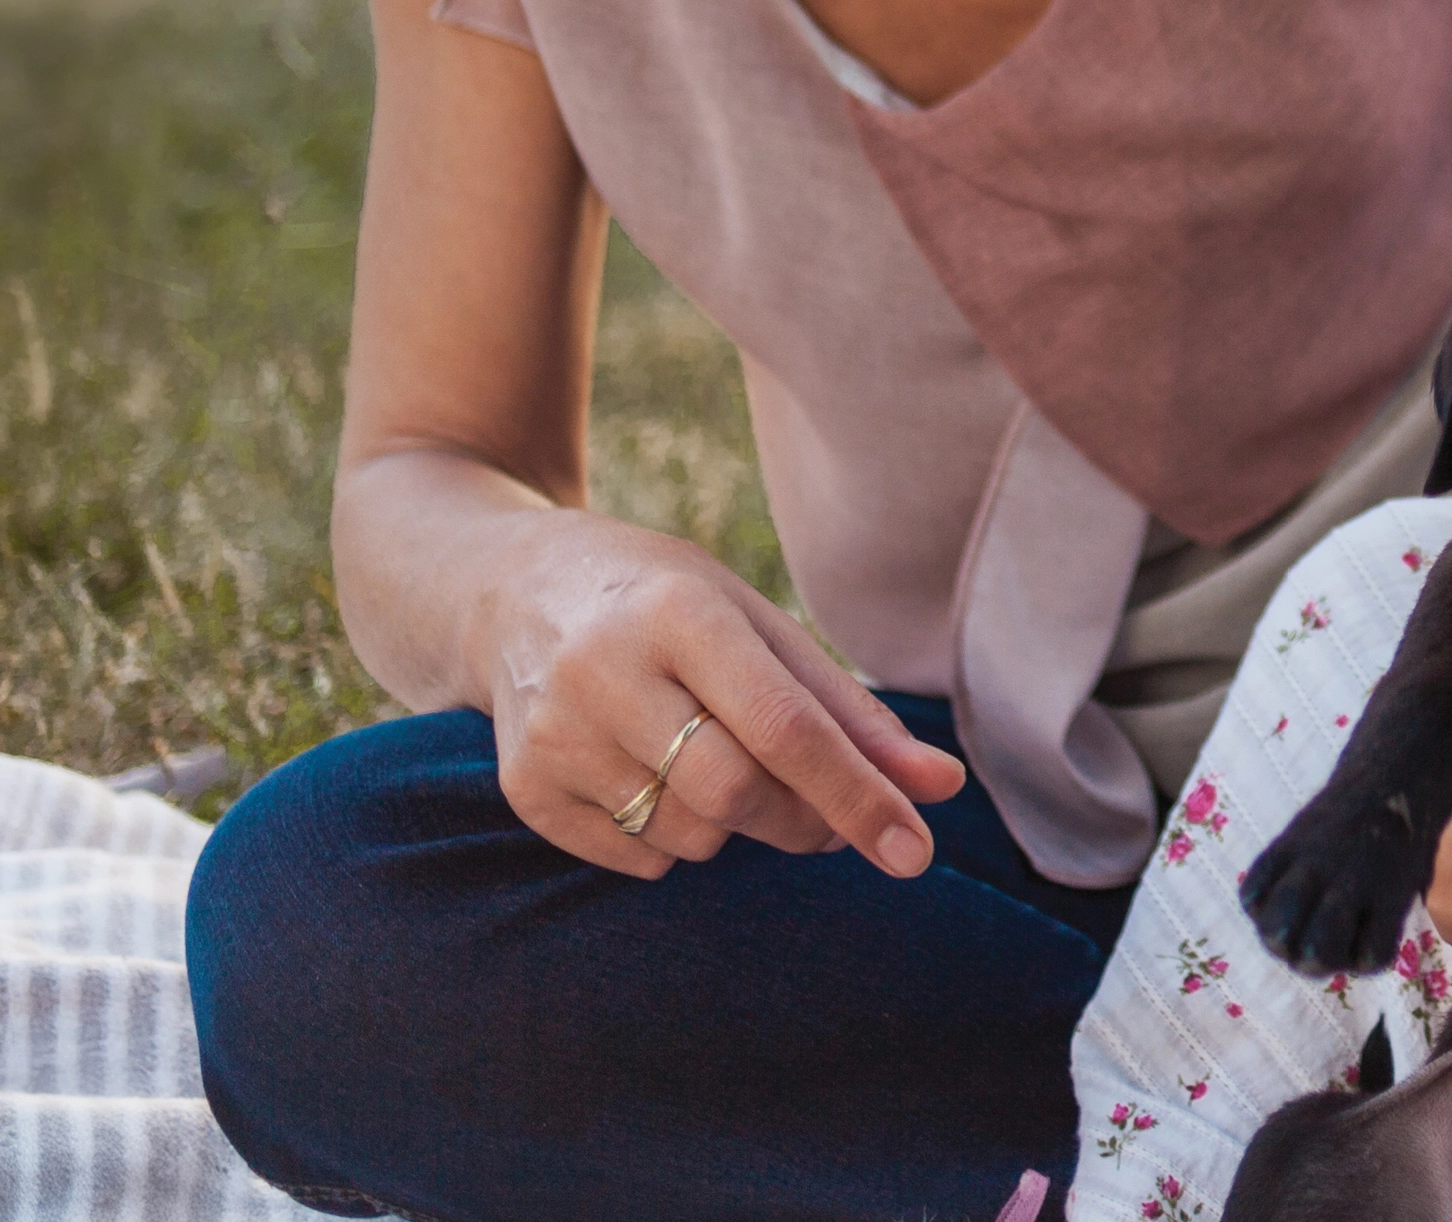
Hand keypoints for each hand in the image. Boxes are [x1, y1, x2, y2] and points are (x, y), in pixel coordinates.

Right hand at [472, 514, 972, 878]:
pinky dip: (669, 839)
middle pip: (736, 794)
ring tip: (704, 759)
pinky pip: (637, 859)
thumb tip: (941, 788)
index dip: (858, 795)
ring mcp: (554, 731)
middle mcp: (603, 668)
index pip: (784, 725)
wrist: (510, 592)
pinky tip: (645, 773)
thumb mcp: (756, 624)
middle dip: (799, 820)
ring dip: (729, 826)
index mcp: (678, 610)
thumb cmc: (665, 606)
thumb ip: (848, 711)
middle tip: (816, 808)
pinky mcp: (525, 785)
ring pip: (690, 836)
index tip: (914, 853)